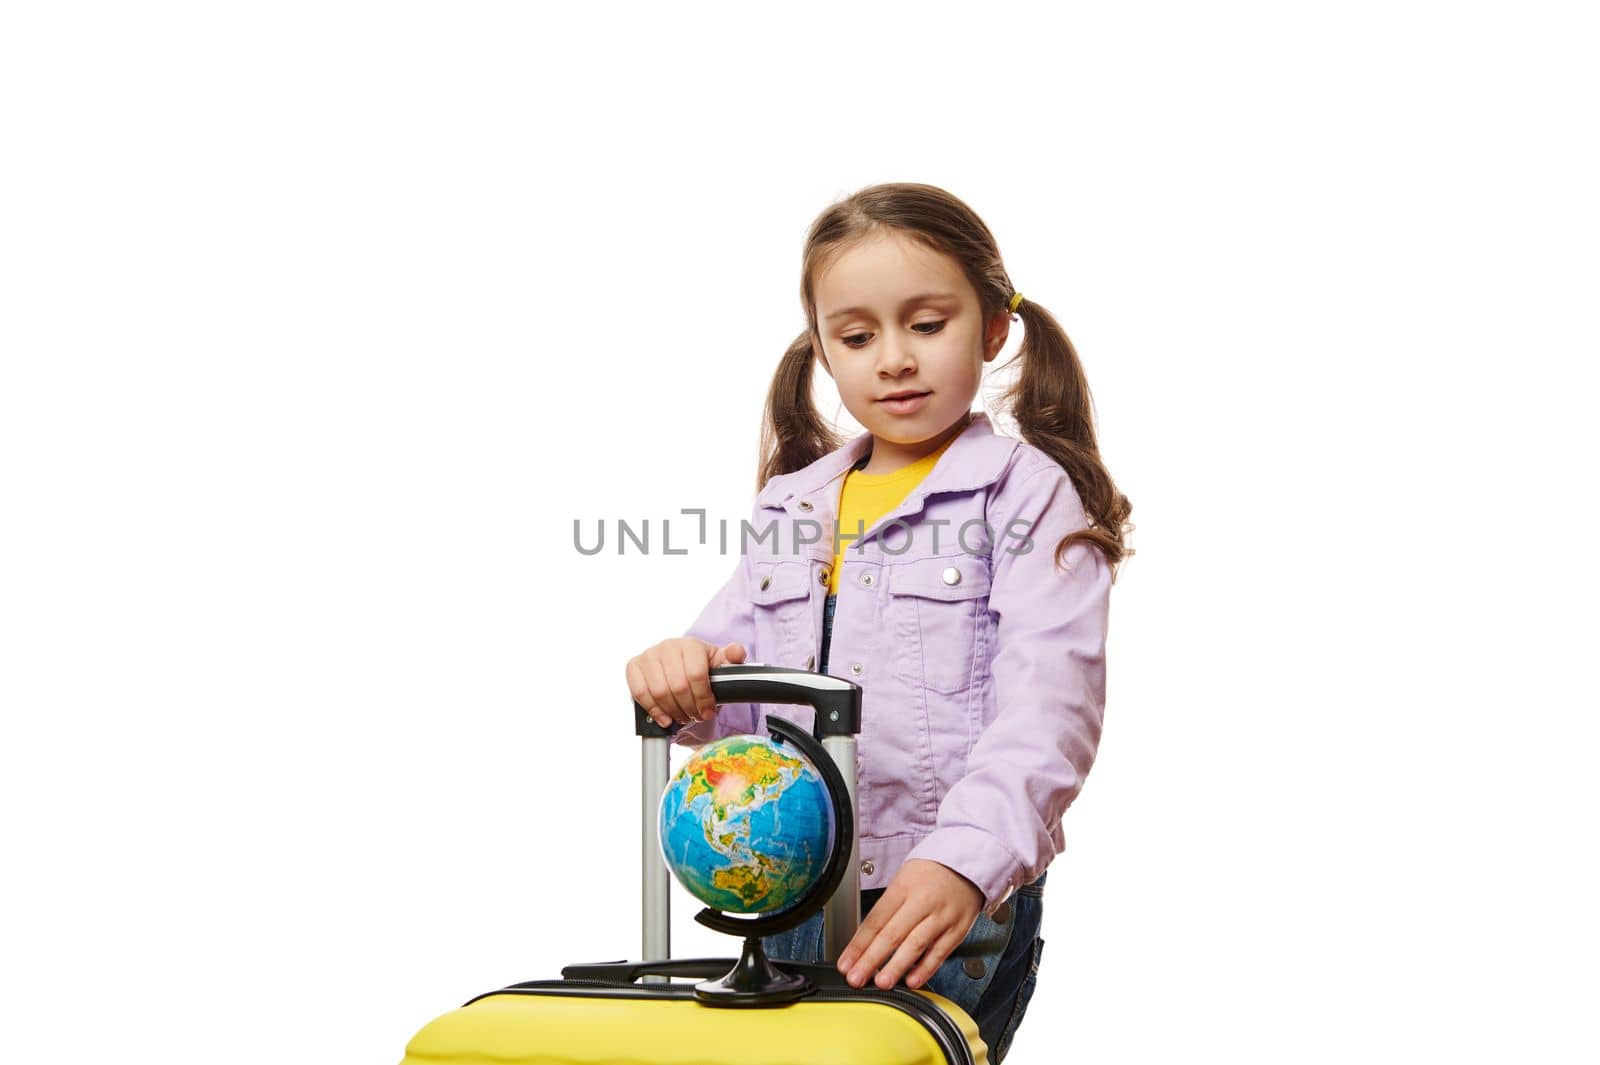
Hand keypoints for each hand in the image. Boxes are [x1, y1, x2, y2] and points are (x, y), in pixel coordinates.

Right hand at [626, 637, 746, 727]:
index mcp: (691, 644)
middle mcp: (667, 646)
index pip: (696, 674)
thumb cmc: (702, 668)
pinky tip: (665, 718)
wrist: (681, 667)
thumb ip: (733, 658)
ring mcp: (649, 655)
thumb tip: (737, 652)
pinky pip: (639, 692)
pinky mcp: (633, 666)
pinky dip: (653, 710)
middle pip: (678, 686)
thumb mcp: (721, 664)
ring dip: (673, 711)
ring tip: (682, 717)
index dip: (703, 698)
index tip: (708, 712)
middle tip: (696, 716)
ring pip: (659, 691)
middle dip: (689, 707)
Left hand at [836, 859, 983, 990]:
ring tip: (881, 983)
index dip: (858, 945)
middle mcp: (922, 902)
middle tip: (856, 978)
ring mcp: (941, 916)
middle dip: (871, 959)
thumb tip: (866, 942)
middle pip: (892, 934)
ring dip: (896, 967)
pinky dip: (926, 968)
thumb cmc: (931, 873)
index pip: (875, 920)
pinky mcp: (957, 929)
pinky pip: (940, 952)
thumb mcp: (903, 880)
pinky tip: (912, 981)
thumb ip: (887, 909)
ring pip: (915, 945)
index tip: (846, 963)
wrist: (968, 863)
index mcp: (903, 887)